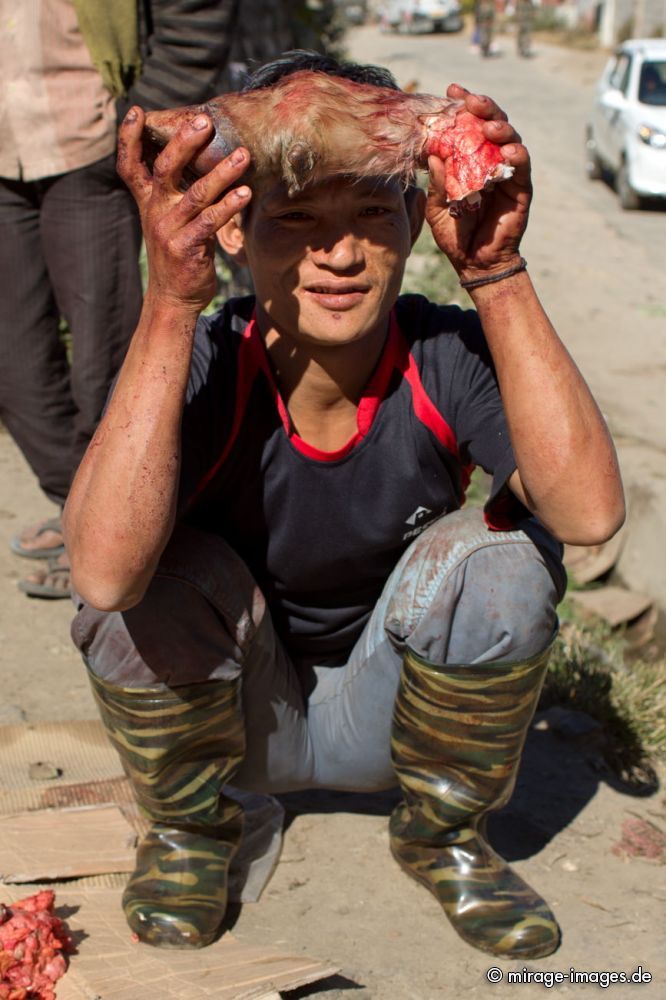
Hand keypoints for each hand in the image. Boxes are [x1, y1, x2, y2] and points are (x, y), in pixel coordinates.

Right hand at [117, 107, 251, 312]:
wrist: (174, 298)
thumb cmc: (179, 253)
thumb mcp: (170, 220)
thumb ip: (177, 193)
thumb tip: (200, 159)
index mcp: (148, 202)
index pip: (130, 166)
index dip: (129, 138)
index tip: (135, 111)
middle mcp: (156, 212)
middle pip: (165, 169)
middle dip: (184, 143)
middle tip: (205, 123)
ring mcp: (170, 230)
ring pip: (196, 194)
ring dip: (222, 173)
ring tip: (243, 155)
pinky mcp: (187, 248)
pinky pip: (210, 222)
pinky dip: (229, 205)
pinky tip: (245, 193)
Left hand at [425, 85, 531, 281]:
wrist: (474, 262)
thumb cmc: (455, 233)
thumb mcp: (439, 207)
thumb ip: (439, 183)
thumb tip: (434, 156)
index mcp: (469, 160)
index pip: (468, 126)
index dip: (462, 107)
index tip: (452, 90)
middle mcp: (489, 161)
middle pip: (492, 124)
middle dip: (484, 108)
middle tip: (471, 101)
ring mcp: (506, 173)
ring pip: (510, 140)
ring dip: (501, 128)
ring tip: (489, 126)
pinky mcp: (520, 189)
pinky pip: (522, 167)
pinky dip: (518, 156)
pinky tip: (509, 151)